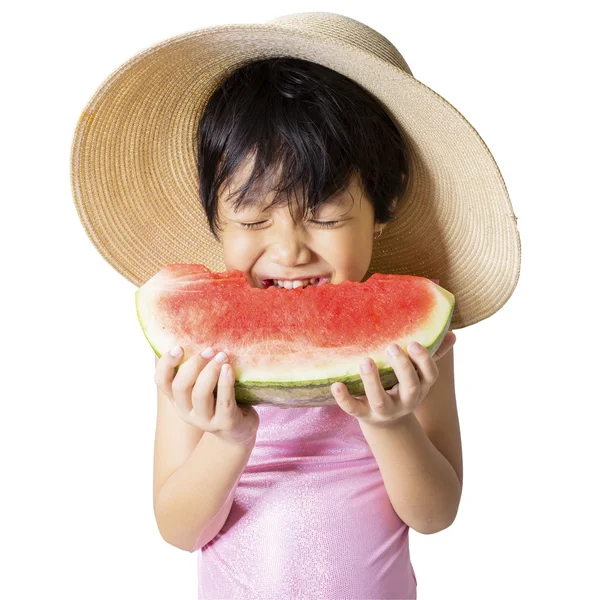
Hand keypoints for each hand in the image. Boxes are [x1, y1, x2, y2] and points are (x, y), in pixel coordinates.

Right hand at [154, 346, 259, 447]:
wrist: (239, 431)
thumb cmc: (219, 399)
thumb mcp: (203, 385)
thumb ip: (195, 368)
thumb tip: (190, 333)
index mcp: (177, 400)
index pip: (161, 382)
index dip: (166, 364)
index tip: (179, 347)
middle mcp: (187, 411)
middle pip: (180, 387)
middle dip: (194, 365)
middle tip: (210, 349)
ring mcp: (205, 421)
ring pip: (200, 394)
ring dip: (210, 371)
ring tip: (223, 356)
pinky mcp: (226, 424)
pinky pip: (224, 402)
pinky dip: (225, 383)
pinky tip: (228, 369)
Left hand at [331, 331, 456, 427]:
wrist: (384, 421)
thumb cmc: (400, 385)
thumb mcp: (417, 374)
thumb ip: (432, 354)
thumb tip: (452, 333)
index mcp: (419, 387)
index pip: (430, 376)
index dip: (423, 361)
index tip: (413, 343)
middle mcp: (405, 401)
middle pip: (409, 387)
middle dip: (402, 367)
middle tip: (391, 347)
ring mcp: (383, 410)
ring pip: (380, 399)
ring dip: (373, 381)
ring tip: (366, 361)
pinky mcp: (363, 414)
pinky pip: (353, 409)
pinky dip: (344, 398)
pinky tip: (336, 384)